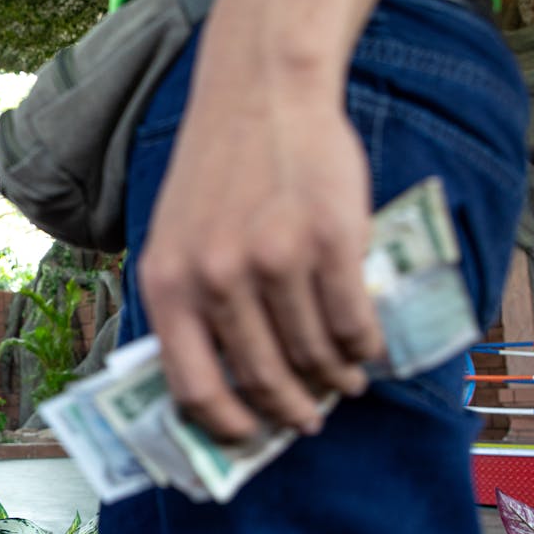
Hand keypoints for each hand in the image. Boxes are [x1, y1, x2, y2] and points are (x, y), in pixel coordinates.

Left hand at [139, 85, 382, 442]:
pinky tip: (366, 349)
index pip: (192, 387)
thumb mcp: (172, 238)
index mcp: (167, 286)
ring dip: (334, 381)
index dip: (223, 427)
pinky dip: (364, 347)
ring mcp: (274, 262)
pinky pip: (353, 323)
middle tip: (306, 420)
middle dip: (290, 410)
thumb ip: (185, 302)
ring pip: (313, 355)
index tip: (248, 439)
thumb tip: (211, 382)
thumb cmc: (216, 172)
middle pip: (261, 378)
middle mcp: (216, 280)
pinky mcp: (329, 243)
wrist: (260, 93)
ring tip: (345, 384)